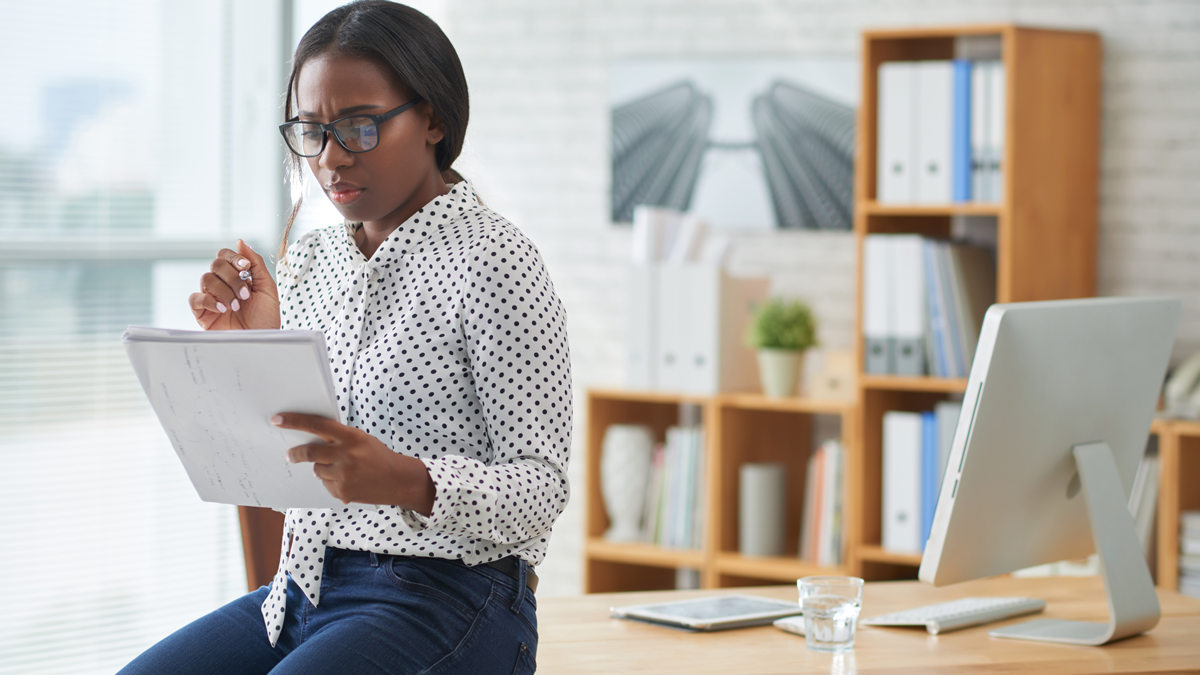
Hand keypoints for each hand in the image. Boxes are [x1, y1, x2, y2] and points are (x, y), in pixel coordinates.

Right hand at [189, 239, 280, 329]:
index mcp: (237, 276)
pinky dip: (208, 300)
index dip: (233, 258)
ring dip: (224, 291)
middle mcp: (222, 284)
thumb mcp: (267, 288)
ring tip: (236, 306)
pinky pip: (195, 298)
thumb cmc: (266, 318)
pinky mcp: (202, 313)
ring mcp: (211, 298)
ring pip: (206, 279)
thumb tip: (241, 242)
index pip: (225, 256)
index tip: (245, 267)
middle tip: (245, 295)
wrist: (262, 342)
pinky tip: (222, 309)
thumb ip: (256, 264)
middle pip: (215, 265)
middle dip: (232, 278)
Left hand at [272, 412, 435, 513]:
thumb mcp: (361, 439)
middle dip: (295, 453)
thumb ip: (339, 437)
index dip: (294, 421)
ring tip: (341, 469)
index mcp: (351, 437)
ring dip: (322, 469)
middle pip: (309, 452)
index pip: (316, 425)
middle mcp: (346, 455)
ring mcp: (343, 475)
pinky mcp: (342, 492)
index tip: (277, 420)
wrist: (398, 481)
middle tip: (289, 454)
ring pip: (316, 470)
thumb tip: (310, 437)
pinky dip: (331, 482)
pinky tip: (348, 481)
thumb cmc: (379, 457)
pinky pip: (326, 484)